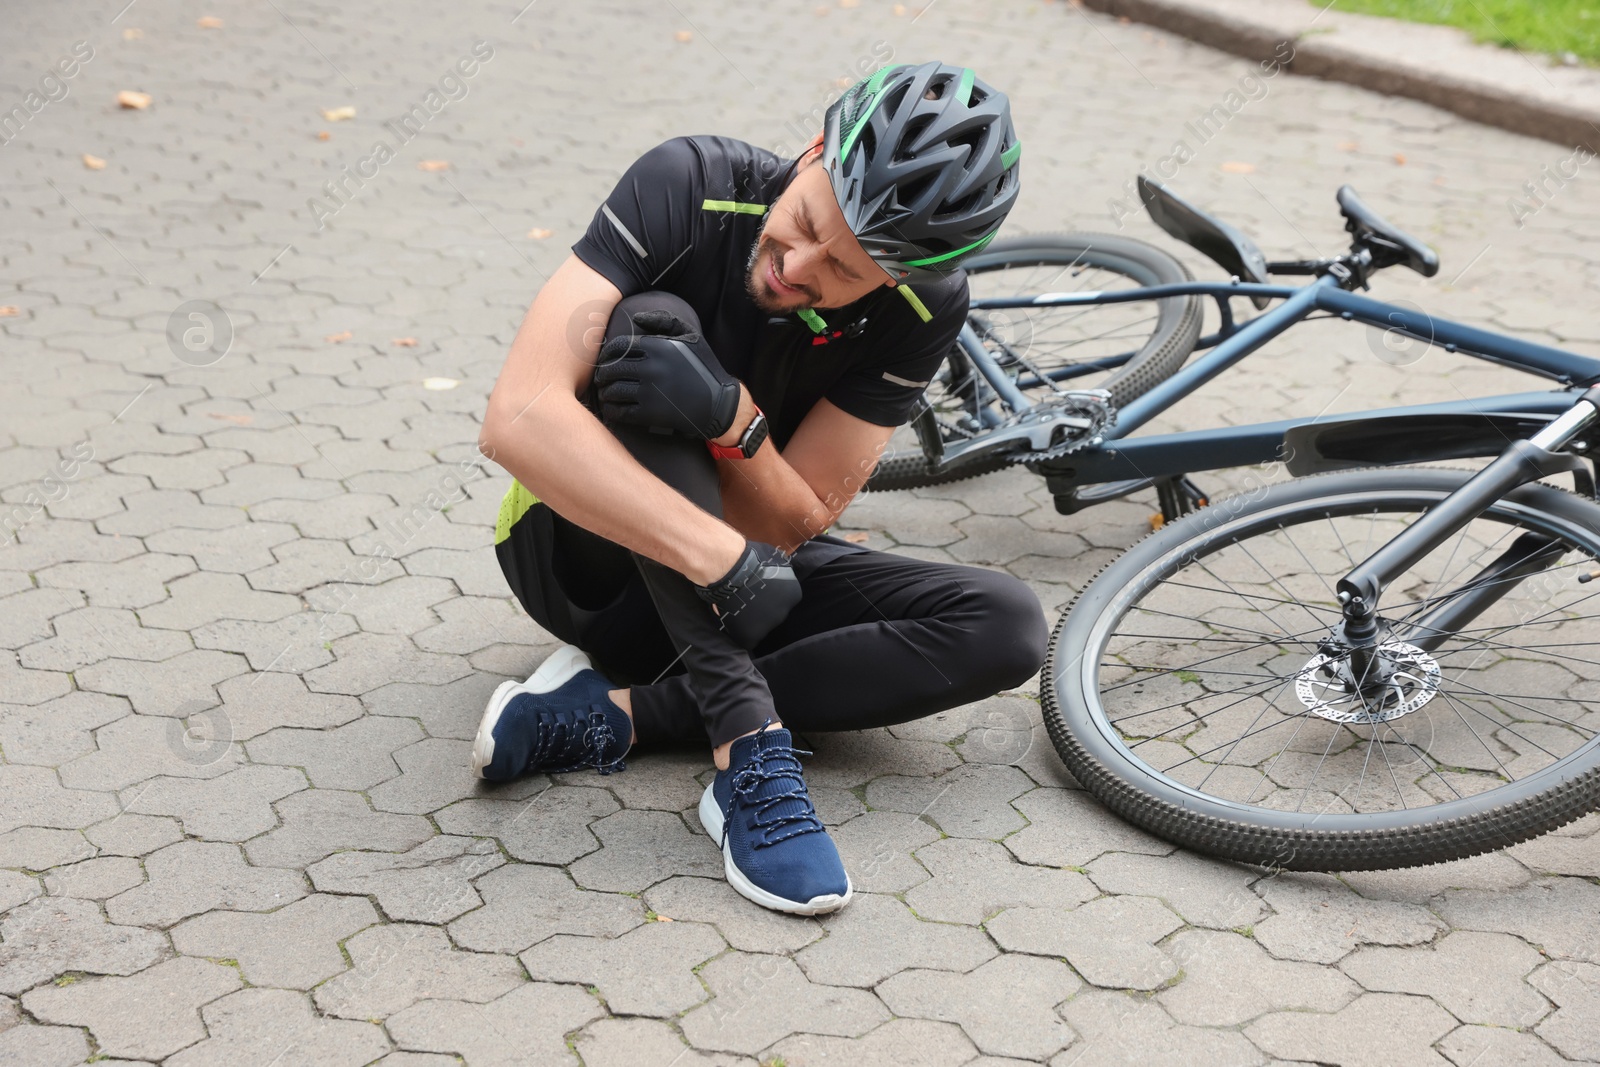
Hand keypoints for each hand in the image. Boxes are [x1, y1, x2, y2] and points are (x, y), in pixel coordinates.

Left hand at [594, 310, 739, 440]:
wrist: (720, 404)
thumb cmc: (703, 368)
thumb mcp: (690, 337)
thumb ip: (663, 321)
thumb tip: (636, 318)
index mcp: (657, 346)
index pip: (618, 348)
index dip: (607, 355)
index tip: (606, 361)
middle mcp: (651, 367)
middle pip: (612, 370)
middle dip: (603, 375)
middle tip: (601, 380)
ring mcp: (650, 391)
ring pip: (613, 391)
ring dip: (605, 393)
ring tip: (606, 394)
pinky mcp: (650, 413)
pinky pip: (621, 411)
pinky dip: (612, 411)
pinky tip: (612, 409)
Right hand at [694, 540, 802, 649]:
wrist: (730, 568)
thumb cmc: (750, 557)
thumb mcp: (775, 558)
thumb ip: (781, 570)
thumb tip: (782, 570)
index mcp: (793, 594)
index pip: (784, 600)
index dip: (769, 596)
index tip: (759, 592)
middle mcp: (784, 613)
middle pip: (773, 615)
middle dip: (762, 609)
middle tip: (747, 599)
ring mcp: (768, 626)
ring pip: (761, 627)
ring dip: (751, 620)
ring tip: (737, 607)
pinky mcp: (752, 636)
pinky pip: (747, 638)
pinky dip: (740, 630)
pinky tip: (733, 618)